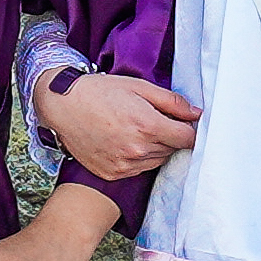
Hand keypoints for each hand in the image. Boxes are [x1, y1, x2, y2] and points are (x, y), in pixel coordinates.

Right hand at [38, 70, 200, 177]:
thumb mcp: (139, 87)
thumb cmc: (101, 92)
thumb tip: (197, 114)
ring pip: (157, 161)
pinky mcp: (113, 173)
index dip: (189, 129)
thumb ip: (172, 102)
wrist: (63, 106)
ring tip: (136, 130)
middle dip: (170, 136)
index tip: (182, 123)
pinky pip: (139, 170)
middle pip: (173, 150)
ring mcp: (124, 165)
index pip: (188, 139)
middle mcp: (137, 149)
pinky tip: (124, 141)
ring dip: (155, 148)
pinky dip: (138, 158)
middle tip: (152, 120)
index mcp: (148, 125)